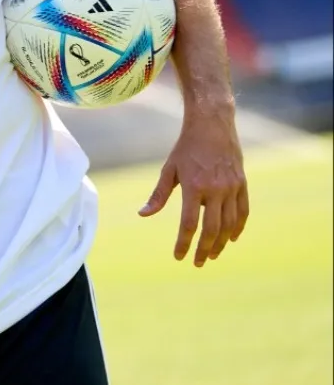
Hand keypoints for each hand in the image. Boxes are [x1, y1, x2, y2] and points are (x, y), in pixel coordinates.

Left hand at [138, 108, 248, 266]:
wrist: (211, 125)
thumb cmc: (186, 147)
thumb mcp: (169, 169)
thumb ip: (159, 195)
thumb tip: (143, 214)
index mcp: (194, 186)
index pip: (189, 224)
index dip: (184, 243)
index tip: (178, 257)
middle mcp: (215, 189)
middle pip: (212, 229)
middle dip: (204, 249)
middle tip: (197, 262)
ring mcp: (231, 187)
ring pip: (230, 224)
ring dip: (222, 243)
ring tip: (212, 254)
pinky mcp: (242, 184)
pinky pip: (243, 212)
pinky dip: (238, 227)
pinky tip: (232, 238)